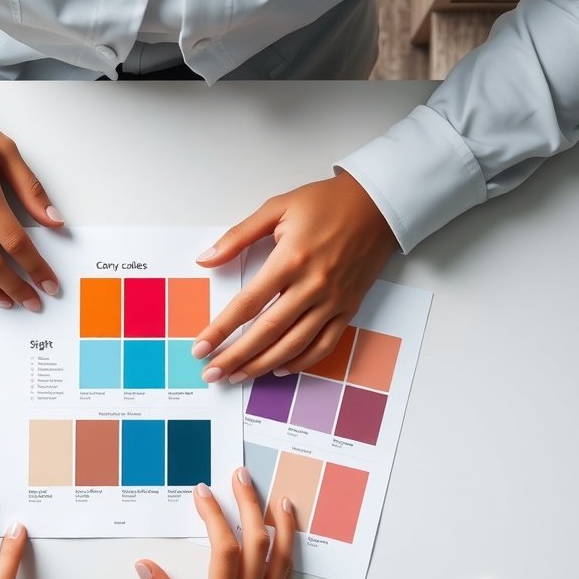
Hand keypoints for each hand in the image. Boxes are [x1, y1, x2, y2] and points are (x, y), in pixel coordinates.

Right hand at [136, 469, 295, 578]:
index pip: (223, 548)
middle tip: (241, 477)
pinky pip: (289, 575)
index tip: (203, 494)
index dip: (214, 516)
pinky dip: (290, 549)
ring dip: (279, 522)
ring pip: (282, 556)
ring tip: (275, 497)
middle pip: (257, 541)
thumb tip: (146, 566)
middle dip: (248, 503)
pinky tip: (287, 534)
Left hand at [192, 173, 397, 382]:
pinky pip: (324, 344)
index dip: (221, 329)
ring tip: (238, 376)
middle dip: (235, 357)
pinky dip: (302, 361)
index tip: (201, 347)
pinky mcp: (349, 308)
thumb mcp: (277, 208)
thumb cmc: (326, 202)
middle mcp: (312, 285)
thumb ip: (238, 236)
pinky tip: (280, 368)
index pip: (247, 304)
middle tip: (212, 373)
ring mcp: (333, 300)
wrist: (378, 204)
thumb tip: (205, 259)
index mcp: (290, 259)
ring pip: (294, 344)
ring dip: (263, 365)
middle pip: (267, 332)